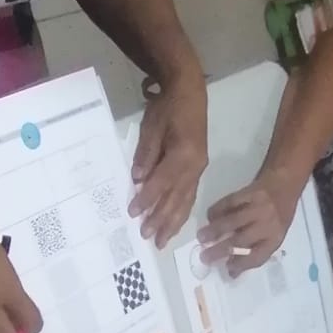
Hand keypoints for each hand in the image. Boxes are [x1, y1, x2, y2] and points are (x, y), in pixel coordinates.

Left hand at [131, 69, 207, 247]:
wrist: (189, 91)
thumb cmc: (168, 106)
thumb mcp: (151, 126)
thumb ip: (146, 154)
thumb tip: (138, 180)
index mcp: (183, 155)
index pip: (161, 183)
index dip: (146, 199)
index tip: (133, 213)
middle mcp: (195, 167)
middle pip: (176, 199)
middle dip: (161, 220)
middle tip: (147, 237)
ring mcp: (199, 169)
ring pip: (186, 201)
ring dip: (173, 222)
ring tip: (162, 240)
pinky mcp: (198, 169)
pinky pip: (191, 196)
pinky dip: (182, 212)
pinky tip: (176, 223)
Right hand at [198, 168, 300, 275]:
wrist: (285, 183)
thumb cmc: (278, 214)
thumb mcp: (274, 234)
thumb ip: (255, 251)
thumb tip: (231, 271)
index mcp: (275, 238)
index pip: (257, 256)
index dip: (241, 265)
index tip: (226, 269)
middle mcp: (268, 224)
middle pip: (241, 240)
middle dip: (220, 250)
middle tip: (204, 257)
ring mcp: (258, 207)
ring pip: (232, 221)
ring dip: (214, 231)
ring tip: (201, 238)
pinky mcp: (249, 192)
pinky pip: (229, 203)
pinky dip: (217, 211)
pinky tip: (209, 218)